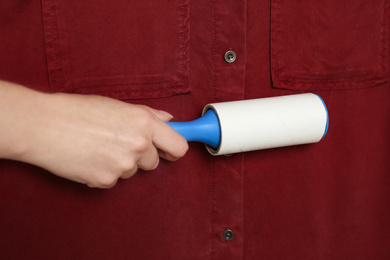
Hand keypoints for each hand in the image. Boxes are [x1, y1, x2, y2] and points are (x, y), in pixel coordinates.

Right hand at [0, 81, 187, 187]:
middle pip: (154, 162)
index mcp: (144, 123)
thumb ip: (147, 114)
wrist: (44, 125)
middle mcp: (138, 146)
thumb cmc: (77, 110)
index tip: (171, 152)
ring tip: (98, 147)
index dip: (175, 150)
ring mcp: (123, 166)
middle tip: (120, 144)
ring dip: (121, 164)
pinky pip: (113, 181)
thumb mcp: (116, 105)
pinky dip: (104, 172)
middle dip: (142, 157)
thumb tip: (169, 119)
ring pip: (132, 172)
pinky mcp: (106, 181)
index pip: (179, 146)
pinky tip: (89, 158)